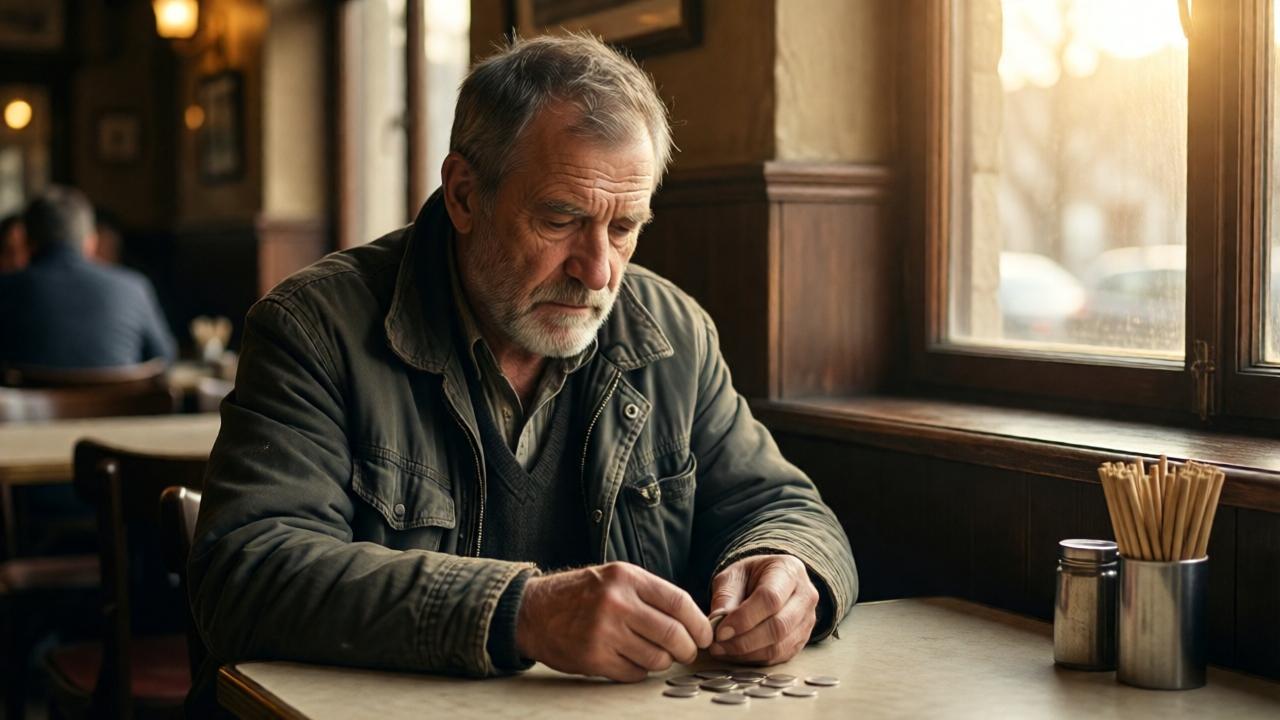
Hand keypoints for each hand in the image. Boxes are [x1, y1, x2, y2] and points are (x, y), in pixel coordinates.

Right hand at [515, 562, 712, 681]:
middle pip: (673, 634)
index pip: (679, 602)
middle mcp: (617, 603)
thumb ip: (650, 594)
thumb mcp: (615, 578)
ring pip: (657, 658)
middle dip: (688, 649)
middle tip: (687, 652)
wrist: (534, 611)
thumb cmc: (581, 595)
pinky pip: (634, 673)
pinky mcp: (593, 658)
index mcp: (627, 578)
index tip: (705, 636)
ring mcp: (604, 632)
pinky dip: (639, 670)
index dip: (699, 624)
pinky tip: (629, 659)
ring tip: (653, 654)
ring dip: (662, 661)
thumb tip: (693, 621)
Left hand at [708, 554, 818, 664]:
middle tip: (718, 644)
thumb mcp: (734, 576)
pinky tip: (735, 654)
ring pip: (780, 646)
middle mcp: (806, 595)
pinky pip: (780, 656)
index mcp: (789, 570)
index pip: (770, 598)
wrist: (771, 582)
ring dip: (747, 653)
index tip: (720, 630)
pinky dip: (755, 659)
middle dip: (744, 640)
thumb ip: (726, 596)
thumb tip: (717, 620)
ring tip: (722, 650)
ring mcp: (808, 620)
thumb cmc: (751, 577)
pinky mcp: (803, 640)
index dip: (744, 618)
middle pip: (779, 626)